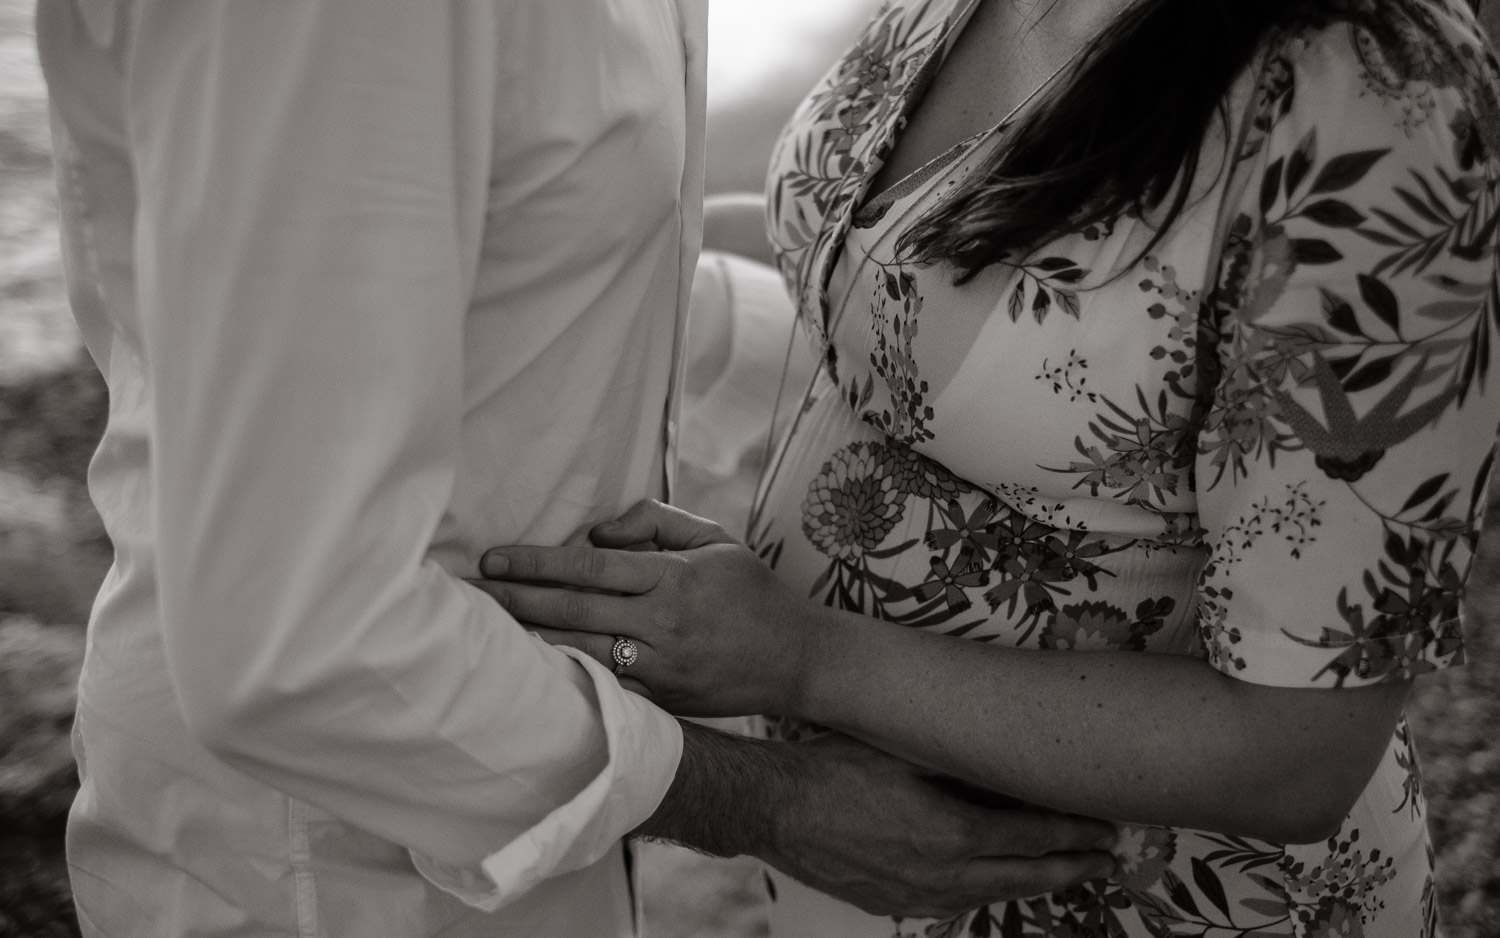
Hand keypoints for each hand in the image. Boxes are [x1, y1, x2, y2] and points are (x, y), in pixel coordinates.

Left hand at [471, 499, 817, 716]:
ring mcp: (663, 666)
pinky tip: (530, 668)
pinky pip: (605, 685)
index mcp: (673, 577)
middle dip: (515, 599)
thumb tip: (596, 531)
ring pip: (580, 651)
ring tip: (486, 631)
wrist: (798, 659)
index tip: (495, 558)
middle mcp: (664, 622)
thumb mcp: (715, 539)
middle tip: (471, 592)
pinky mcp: (664, 698)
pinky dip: (565, 675)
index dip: (536, 562)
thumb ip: (655, 522)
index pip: (589, 566)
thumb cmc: (752, 592)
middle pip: (573, 609)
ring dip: (530, 639)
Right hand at [646, 725, 1117, 918]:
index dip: (1075, 833)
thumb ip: (963, 759)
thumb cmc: (835, 768)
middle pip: (1026, 876)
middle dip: (1072, 867)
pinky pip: (951, 905)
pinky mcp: (890, 904)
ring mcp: (916, 896)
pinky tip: (990, 885)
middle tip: (1105, 857)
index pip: (1034, 837)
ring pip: (991, 896)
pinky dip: (984, 893)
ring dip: (1033, 883)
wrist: (775, 808)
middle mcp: (942, 874)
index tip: (1106, 827)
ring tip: (1063, 873)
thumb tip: (1012, 755)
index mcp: (952, 832)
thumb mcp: (908, 750)